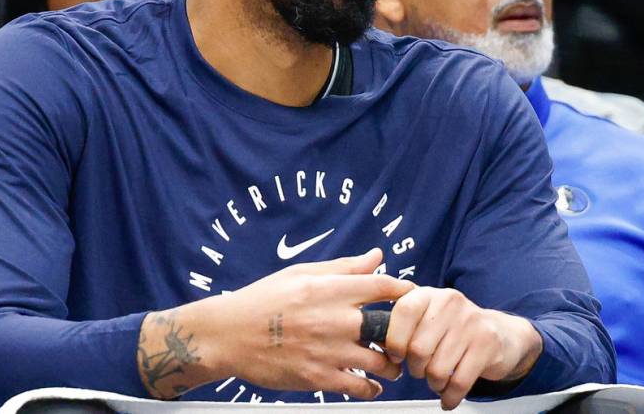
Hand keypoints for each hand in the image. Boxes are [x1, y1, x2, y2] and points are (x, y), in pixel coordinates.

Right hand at [137, 248, 414, 399]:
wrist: (228, 335)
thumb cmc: (264, 300)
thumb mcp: (302, 273)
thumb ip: (344, 267)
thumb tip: (377, 255)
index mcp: (330, 289)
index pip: (384, 287)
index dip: (406, 292)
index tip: (415, 297)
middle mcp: (334, 319)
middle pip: (391, 326)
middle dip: (406, 332)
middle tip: (409, 335)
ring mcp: (328, 351)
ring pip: (382, 362)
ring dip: (393, 364)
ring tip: (392, 363)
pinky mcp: (319, 378)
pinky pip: (360, 386)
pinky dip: (372, 388)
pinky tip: (372, 384)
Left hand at [383, 287, 541, 409]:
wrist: (501, 333)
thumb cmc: (453, 328)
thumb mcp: (428, 315)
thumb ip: (401, 323)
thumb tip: (373, 340)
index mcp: (429, 295)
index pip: (402, 312)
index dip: (394, 339)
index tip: (395, 354)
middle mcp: (450, 303)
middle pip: (418, 349)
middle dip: (416, 368)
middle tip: (421, 370)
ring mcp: (471, 323)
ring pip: (438, 369)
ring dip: (434, 383)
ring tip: (437, 379)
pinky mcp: (487, 344)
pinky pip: (459, 382)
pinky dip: (449, 397)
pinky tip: (448, 396)